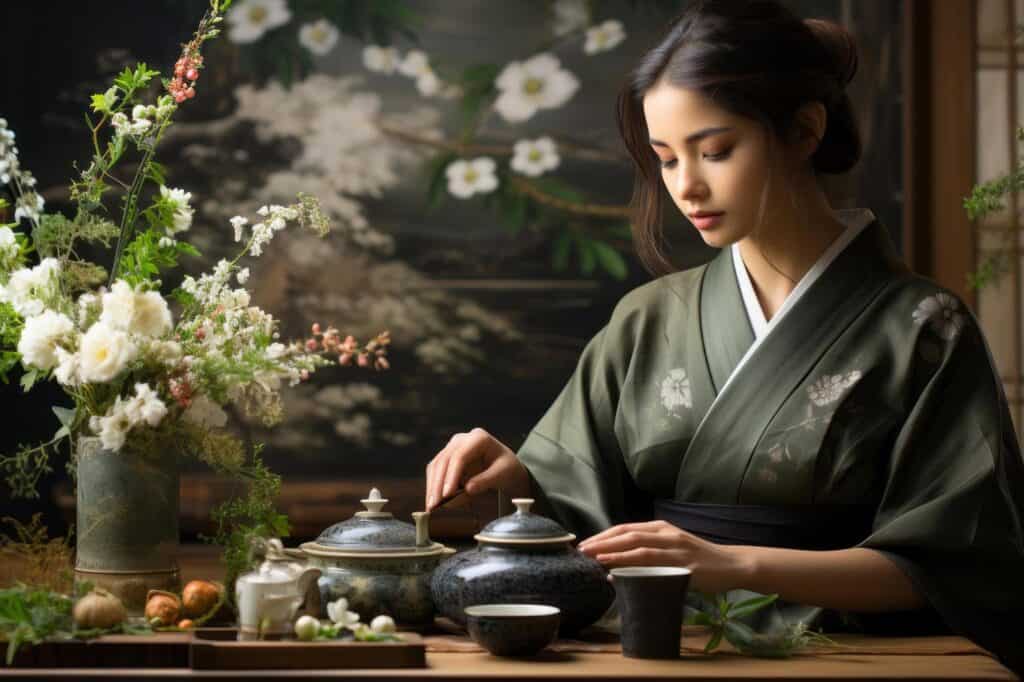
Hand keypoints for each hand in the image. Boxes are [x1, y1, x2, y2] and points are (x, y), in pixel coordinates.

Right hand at [424, 427, 529, 510]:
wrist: (507, 467)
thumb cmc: (507, 468)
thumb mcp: (502, 474)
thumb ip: (485, 481)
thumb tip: (467, 489)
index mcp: (479, 438)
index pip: (460, 456)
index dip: (451, 476)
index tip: (447, 494)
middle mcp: (462, 439)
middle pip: (444, 460)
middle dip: (437, 484)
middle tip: (434, 505)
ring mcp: (453, 447)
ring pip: (436, 465)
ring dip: (432, 486)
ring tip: (431, 506)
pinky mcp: (448, 457)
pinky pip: (436, 471)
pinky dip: (433, 486)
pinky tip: (434, 500)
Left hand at [577, 520, 751, 592]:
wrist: (731, 565)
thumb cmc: (699, 560)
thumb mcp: (672, 551)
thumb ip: (649, 556)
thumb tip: (617, 569)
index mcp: (661, 528)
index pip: (626, 528)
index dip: (604, 535)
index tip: (585, 543)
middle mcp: (665, 533)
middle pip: (627, 533)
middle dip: (601, 541)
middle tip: (581, 549)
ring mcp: (674, 547)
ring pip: (637, 545)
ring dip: (612, 550)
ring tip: (592, 556)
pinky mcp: (682, 562)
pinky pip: (652, 561)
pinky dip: (632, 563)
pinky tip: (617, 569)